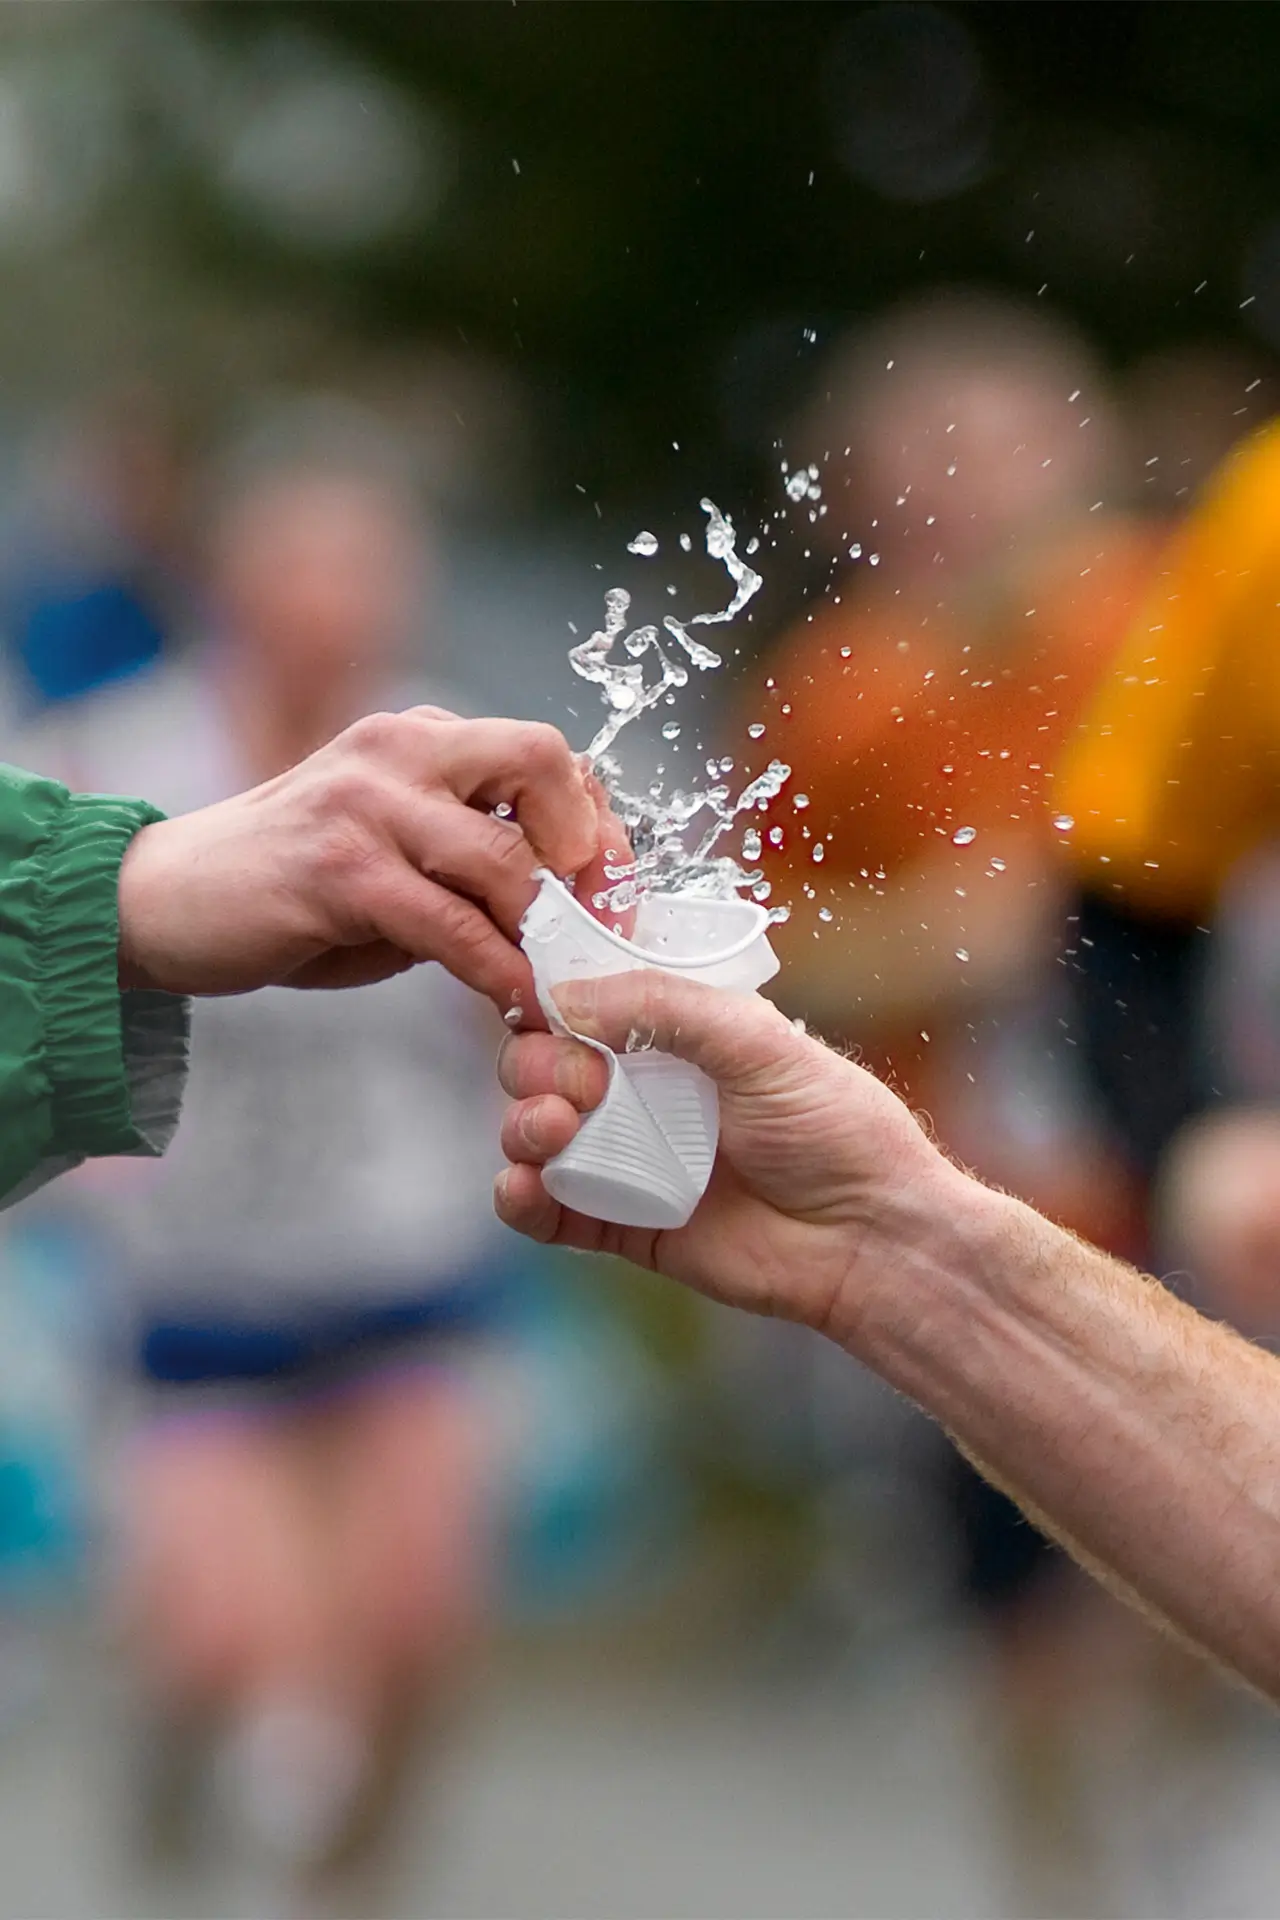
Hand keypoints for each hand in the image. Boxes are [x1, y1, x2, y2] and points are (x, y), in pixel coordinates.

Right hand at [118, 707, 623, 1004]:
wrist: (161, 900)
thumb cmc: (290, 888)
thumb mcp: (394, 855)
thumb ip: (469, 864)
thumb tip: (567, 909)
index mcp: (420, 738)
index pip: (547, 753)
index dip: (596, 826)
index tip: (609, 899)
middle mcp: (399, 748)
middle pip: (542, 762)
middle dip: (587, 853)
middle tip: (595, 929)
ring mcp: (368, 803)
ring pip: (504, 857)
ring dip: (547, 934)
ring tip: (566, 986)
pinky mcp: (340, 869)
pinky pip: (453, 926)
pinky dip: (499, 973)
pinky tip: (513, 1003)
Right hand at [494, 969, 965, 1337]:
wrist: (870, 1236)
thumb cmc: (834, 1128)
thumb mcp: (757, 1041)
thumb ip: (663, 1007)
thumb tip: (566, 996)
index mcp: (674, 1034)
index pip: (584, 1003)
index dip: (551, 1000)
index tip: (542, 1005)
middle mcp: (642, 1091)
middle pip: (543, 1064)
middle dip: (538, 1065)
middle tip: (580, 1084)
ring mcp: (628, 1159)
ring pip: (532, 1131)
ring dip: (520, 1124)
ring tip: (553, 1131)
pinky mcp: (622, 1226)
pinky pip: (546, 1210)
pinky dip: (519, 1196)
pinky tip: (524, 1186)